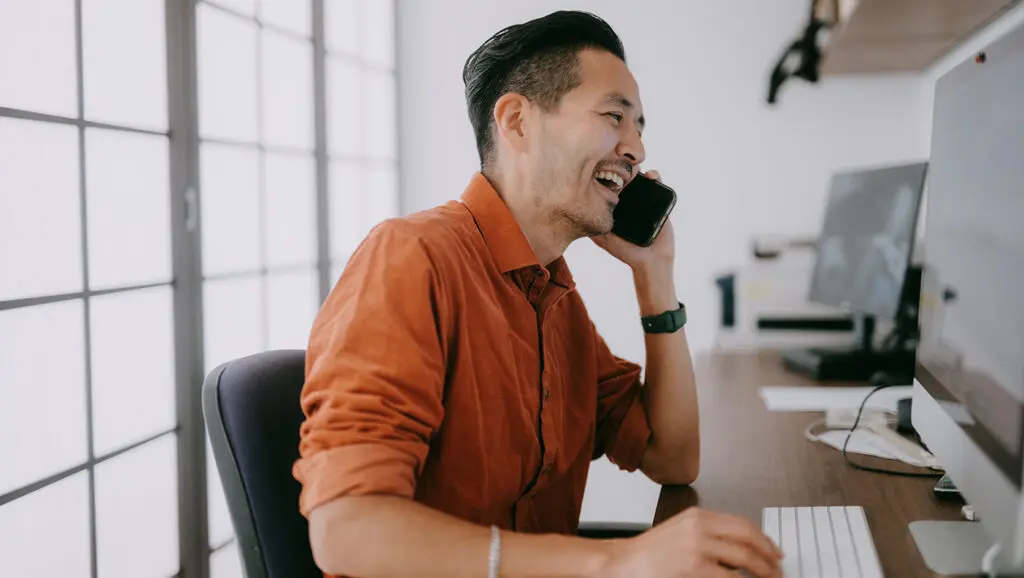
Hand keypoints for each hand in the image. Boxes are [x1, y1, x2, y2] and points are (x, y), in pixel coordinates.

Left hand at [591, 169, 675, 271]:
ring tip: (636, 170)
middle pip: (624, 177)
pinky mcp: (659, 199)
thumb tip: (575, 212)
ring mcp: (643, 198)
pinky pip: (657, 182)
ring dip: (638, 169)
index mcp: (616, 205)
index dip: (607, 175)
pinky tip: (651, 177)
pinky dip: (654, 175)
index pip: (610, 184)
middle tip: (621, 168)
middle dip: (623, 169)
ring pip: (640, 177)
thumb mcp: (604, 239)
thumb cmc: (626, 251)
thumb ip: (591, 228)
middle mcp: (629, 199)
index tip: (605, 170)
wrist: (652, 259)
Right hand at [603, 507, 782, 577]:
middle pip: (749, 536)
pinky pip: (730, 575)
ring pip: (745, 556)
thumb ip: (706, 534)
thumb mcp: (680, 532)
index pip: (741, 523)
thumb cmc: (647, 554)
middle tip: (777, 567)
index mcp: (698, 516)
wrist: (623, 563)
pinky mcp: (696, 566)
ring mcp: (699, 545)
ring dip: (762, 570)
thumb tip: (735, 548)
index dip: (763, 538)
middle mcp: (700, 526)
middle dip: (768, 553)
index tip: (772, 550)